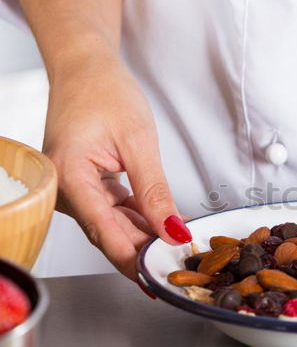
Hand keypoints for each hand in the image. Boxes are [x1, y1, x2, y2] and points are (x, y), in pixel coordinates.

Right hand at [43, 54, 189, 280]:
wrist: (86, 68)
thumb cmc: (103, 92)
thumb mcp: (138, 141)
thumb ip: (155, 191)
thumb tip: (173, 231)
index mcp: (68, 177)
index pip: (104, 232)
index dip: (134, 260)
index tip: (161, 278)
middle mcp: (65, 190)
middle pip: (109, 235)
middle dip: (146, 253)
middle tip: (182, 266)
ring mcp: (75, 191)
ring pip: (115, 227)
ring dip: (147, 238)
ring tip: (182, 247)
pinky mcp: (88, 188)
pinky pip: (116, 212)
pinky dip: (142, 220)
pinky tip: (168, 227)